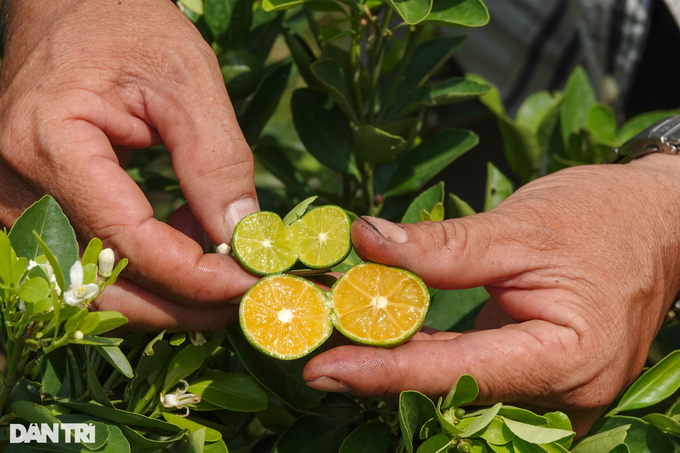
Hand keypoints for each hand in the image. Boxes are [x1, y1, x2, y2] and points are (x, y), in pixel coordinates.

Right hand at [0, 0, 259, 329]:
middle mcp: (15, 184)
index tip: (248, 283)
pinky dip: (143, 266)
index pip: (126, 239)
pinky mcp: (32, 207)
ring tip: (218, 263)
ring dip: (163, 290)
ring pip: (93, 283)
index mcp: (49, 143)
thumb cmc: (126, 27)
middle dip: (179, 304)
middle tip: (239, 300)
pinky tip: (184, 237)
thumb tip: (242, 237)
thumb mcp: (188, 82)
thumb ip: (216, 162)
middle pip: (101, 282)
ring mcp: (16, 201)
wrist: (72, 8)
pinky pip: (89, 260)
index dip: (193, 275)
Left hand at [304, 154, 679, 435]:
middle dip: (380, 371)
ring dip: (395, 364)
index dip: (385, 372)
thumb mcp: (520, 226)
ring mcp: (550, 394)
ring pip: (457, 391)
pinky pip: (471, 378)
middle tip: (311, 348)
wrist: (656, 224)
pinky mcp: (535, 379)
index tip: (323, 368)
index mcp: (568, 359)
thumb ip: (443, 246)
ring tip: (333, 338)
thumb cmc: (604, 219)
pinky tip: (379, 338)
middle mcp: (562, 394)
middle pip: (452, 392)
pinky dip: (423, 357)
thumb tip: (366, 240)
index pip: (458, 373)